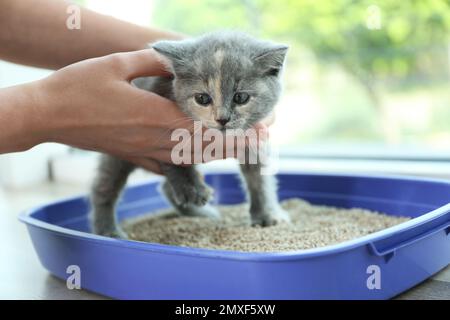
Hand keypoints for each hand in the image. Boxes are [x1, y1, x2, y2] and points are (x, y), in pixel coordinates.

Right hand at [24, 49, 270, 172]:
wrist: (48, 116)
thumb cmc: (78, 87)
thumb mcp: (116, 64)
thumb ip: (152, 61)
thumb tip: (178, 56)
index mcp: (155, 116)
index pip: (207, 127)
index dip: (237, 130)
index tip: (261, 129)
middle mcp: (155, 139)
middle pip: (206, 147)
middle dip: (238, 144)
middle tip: (263, 140)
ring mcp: (146, 151)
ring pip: (192, 157)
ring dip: (220, 154)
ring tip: (241, 149)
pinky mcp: (136, 156)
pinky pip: (170, 163)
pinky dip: (192, 160)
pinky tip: (201, 159)